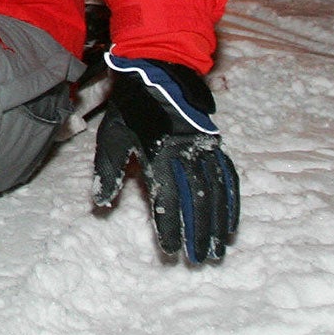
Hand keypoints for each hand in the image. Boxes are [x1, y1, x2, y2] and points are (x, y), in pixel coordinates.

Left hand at [93, 52, 239, 262]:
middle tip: (198, 260)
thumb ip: (107, 172)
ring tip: (217, 250)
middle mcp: (187, 151)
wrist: (158, 74)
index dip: (170, 226)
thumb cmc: (129, 110)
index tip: (171, 251)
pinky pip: (227, 178)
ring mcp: (206, 147)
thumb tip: (102, 204)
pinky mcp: (216, 144)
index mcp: (159, 151)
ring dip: (218, 223)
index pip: (167, 197)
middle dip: (198, 232)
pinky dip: (231, 203)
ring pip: (216, 192)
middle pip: (197, 199)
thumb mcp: (111, 137)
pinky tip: (231, 224)